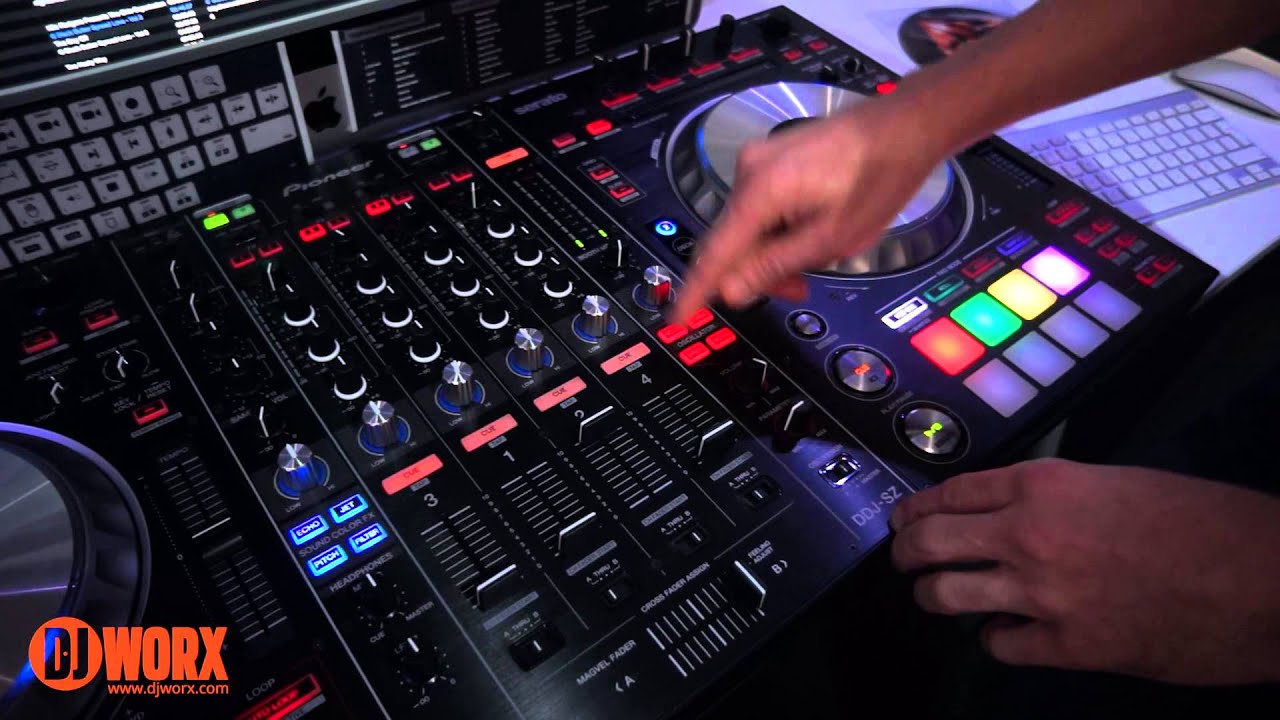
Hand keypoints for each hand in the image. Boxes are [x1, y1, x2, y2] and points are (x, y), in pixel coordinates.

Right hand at [670, 95, 946, 323]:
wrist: (904, 126)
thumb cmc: (878, 177)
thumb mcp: (831, 237)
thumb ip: (775, 266)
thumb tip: (730, 290)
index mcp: (761, 191)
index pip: (715, 253)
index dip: (696, 290)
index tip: (678, 316)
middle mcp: (749, 171)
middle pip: (731, 241)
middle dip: (756, 273)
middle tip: (797, 290)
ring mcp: (759, 161)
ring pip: (748, 226)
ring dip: (772, 252)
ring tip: (815, 260)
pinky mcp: (772, 159)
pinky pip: (760, 207)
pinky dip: (778, 229)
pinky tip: (810, 234)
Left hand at [890, 458, 1279, 685]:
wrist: (1264, 579)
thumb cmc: (1205, 523)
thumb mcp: (1117, 484)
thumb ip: (1056, 497)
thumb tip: (1013, 514)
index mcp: (1043, 483)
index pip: (951, 492)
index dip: (917, 507)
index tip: (902, 517)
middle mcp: (1028, 533)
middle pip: (930, 541)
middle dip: (906, 551)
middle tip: (902, 558)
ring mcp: (1043, 594)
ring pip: (947, 596)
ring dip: (934, 596)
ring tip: (934, 597)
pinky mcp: (1068, 647)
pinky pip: (1001, 644)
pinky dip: (997, 638)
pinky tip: (1004, 633)